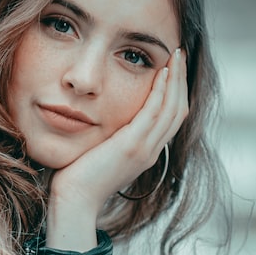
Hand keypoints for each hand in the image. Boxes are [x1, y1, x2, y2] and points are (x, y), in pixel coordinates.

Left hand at [45, 48, 187, 250]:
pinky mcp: (132, 146)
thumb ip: (111, 138)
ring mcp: (144, 149)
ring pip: (172, 108)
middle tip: (179, 54)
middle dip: (181, 80)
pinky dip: (161, 91)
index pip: (171, 118)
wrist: (74, 200)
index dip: (176, 91)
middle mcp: (151, 150)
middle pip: (178, 110)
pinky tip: (161, 72)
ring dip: (176, 79)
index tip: (173, 68)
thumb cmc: (78, 177)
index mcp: (146, 152)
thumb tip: (106, 123)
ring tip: (175, 55)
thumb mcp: (101, 154)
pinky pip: (154, 113)